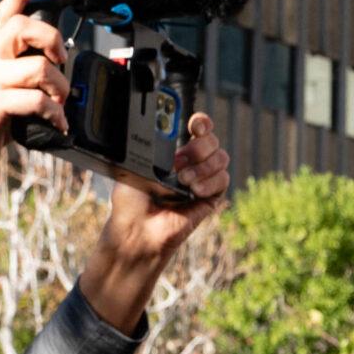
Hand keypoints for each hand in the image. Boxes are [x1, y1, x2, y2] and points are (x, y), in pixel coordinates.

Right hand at [0, 0, 69, 224]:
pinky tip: (58, 123)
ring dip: (60, 87)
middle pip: (21, 26)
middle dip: (50, 38)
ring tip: (60, 102)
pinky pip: (36, 101)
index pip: (4, 15)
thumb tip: (54, 73)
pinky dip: (56, 114)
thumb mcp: (0, 91)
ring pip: (38, 68)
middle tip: (59, 61)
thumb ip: (20, 77)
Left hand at [77, 114, 232, 333]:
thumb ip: (147, 146)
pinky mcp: (212, 198)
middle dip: (200, 146)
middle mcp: (192, 165)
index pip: (197, 130)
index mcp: (174, 154)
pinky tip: (194, 191)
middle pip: (212, 141)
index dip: (201, 123)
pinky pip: (223, 180)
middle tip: (180, 160)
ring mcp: (203, 181)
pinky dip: (210, 182)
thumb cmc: (130, 201)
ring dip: (203, 166)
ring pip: (222, 158)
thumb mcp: (131, 165)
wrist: (137, 229)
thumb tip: (158, 130)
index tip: (195, 124)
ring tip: (183, 181)